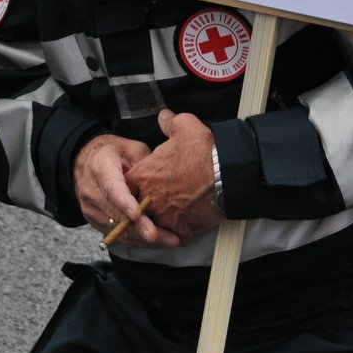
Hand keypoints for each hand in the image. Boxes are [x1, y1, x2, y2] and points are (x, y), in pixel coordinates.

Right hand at [73, 134, 166, 245]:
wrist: (86, 162)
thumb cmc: (114, 153)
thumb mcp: (131, 149)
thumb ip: (145, 165)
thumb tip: (164, 184)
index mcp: (101, 167)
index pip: (111, 187)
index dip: (124, 202)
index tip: (137, 214)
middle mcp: (91, 191)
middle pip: (116, 214)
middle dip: (140, 228)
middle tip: (164, 236)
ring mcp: (91, 208)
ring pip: (117, 230)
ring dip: (143, 238)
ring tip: (169, 240)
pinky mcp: (94, 221)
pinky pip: (116, 235)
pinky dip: (137, 240)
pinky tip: (158, 241)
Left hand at [124, 110, 225, 243]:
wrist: (226, 174)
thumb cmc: (203, 150)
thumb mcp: (184, 126)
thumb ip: (169, 122)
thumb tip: (164, 117)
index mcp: (143, 176)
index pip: (126, 185)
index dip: (136, 184)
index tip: (147, 182)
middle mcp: (148, 199)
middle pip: (139, 207)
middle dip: (147, 204)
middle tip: (162, 199)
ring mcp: (164, 217)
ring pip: (155, 224)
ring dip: (162, 220)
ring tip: (174, 213)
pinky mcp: (181, 230)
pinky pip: (174, 234)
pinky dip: (179, 231)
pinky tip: (186, 224)